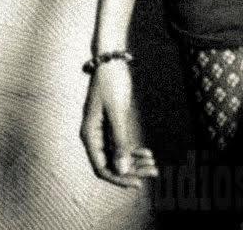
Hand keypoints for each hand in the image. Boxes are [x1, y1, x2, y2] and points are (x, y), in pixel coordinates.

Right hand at [79, 61, 158, 187]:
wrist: (111, 60)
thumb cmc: (111, 82)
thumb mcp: (117, 111)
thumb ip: (120, 140)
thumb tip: (123, 169)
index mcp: (89, 135)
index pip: (101, 167)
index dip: (118, 178)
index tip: (137, 183)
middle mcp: (93, 136)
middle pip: (111, 163)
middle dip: (132, 170)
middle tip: (153, 172)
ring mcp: (102, 131)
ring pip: (117, 155)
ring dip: (134, 162)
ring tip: (154, 165)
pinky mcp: (111, 124)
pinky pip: (121, 144)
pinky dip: (133, 150)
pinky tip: (148, 153)